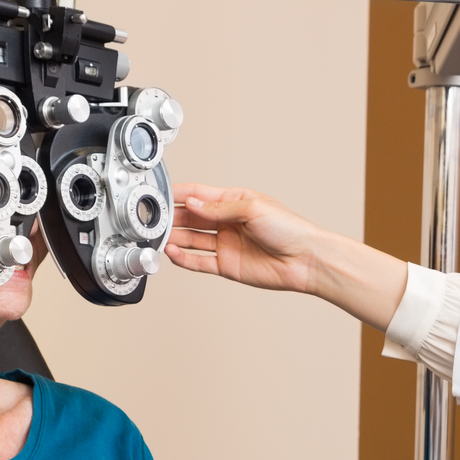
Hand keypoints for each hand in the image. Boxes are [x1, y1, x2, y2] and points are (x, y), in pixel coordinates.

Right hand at [166, 184, 406, 329]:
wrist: (306, 260)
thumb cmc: (289, 229)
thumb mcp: (252, 208)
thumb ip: (218, 208)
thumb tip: (192, 204)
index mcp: (233, 201)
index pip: (198, 195)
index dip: (179, 194)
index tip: (159, 194)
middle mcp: (227, 222)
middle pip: (191, 217)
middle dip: (172, 217)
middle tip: (154, 218)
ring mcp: (226, 244)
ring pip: (192, 239)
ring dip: (175, 237)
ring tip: (159, 237)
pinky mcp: (227, 265)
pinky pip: (199, 261)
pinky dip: (184, 257)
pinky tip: (172, 252)